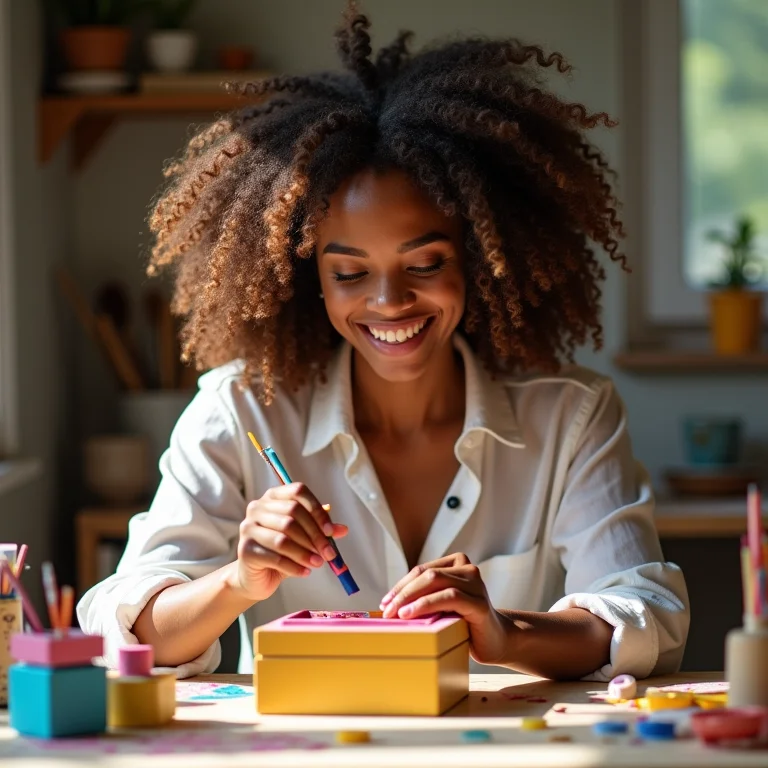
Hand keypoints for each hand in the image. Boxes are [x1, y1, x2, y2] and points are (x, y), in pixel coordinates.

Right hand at [234, 483, 347, 601]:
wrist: (255, 576)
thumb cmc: (282, 552)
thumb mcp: (304, 537)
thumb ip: (321, 530)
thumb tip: (343, 529)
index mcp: (273, 496)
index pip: (298, 492)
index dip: (317, 511)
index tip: (330, 531)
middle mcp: (257, 507)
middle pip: (292, 514)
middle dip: (315, 536)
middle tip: (329, 554)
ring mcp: (248, 527)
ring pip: (284, 538)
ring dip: (305, 553)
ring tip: (319, 563)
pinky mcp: (245, 550)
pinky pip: (275, 557)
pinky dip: (294, 566)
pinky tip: (305, 572)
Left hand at [380, 553, 508, 664]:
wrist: (496, 641)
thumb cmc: (464, 624)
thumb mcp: (442, 606)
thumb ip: (425, 597)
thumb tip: (390, 604)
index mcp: (457, 563)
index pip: (421, 571)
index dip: (400, 585)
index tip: (384, 602)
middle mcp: (468, 569)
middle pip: (427, 574)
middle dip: (402, 592)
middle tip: (386, 610)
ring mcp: (476, 584)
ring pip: (436, 581)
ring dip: (411, 598)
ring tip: (396, 613)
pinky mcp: (479, 603)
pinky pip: (449, 597)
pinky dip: (426, 604)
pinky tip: (411, 614)